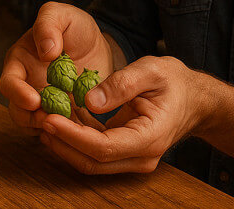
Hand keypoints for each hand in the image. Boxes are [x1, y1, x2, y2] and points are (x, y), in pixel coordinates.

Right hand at [0, 2, 115, 135]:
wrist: (99, 44)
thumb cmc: (75, 27)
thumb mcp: (63, 14)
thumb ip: (49, 24)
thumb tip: (46, 50)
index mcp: (20, 62)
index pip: (9, 83)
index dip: (17, 94)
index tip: (34, 100)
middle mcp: (27, 86)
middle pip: (18, 111)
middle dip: (31, 118)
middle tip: (50, 120)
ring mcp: (45, 104)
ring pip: (36, 125)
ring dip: (49, 128)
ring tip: (67, 126)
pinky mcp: (63, 116)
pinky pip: (60, 131)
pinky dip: (67, 135)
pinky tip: (80, 133)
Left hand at [38, 55, 206, 174]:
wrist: (194, 99)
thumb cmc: (174, 82)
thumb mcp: (151, 70)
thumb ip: (121, 84)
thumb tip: (88, 100)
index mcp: (149, 138)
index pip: (103, 147)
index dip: (73, 136)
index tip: (49, 118)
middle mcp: (141, 157)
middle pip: (93, 162)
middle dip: (63, 143)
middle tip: (38, 119)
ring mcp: (133, 159)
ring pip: (91, 162)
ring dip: (65, 144)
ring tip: (43, 119)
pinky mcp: (125, 153)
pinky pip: (96, 153)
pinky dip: (76, 140)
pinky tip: (60, 120)